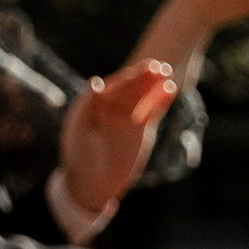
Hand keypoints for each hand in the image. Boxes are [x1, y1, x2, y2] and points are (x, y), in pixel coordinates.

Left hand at [58, 60, 175, 212]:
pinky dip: (159, 101)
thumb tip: (95, 82)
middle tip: (156, 66)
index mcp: (92, 103)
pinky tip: (169, 89)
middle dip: (142, 77)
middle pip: (129, 88)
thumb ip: (87, 105)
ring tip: (166, 73)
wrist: (92, 182)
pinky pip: (151, 111)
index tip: (135, 72)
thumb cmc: (79, 155)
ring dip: (153, 85)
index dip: (124, 79)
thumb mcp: (79, 130)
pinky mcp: (139, 129)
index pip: (111, 86)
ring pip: (141, 97)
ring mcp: (126, 117)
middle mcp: (109, 107)